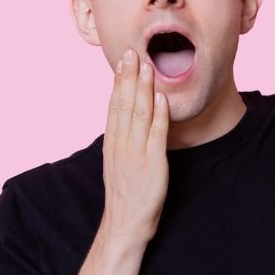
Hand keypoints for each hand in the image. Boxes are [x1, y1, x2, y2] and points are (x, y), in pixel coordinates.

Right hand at [101, 49, 169, 242]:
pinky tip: (162, 98)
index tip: (122, 61)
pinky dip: (159, 115)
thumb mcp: (116, 161)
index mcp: (112, 142)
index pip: (114, 105)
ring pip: (139, 114)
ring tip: (147, 67)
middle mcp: (121, 144)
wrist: (125, 222)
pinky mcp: (152, 163)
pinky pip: (156, 135)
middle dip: (129, 77)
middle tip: (131, 52)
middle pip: (124, 104)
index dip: (119, 82)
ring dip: (144, 89)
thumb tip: (124, 119)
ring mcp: (136, 153)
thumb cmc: (125, 193)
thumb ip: (121, 139)